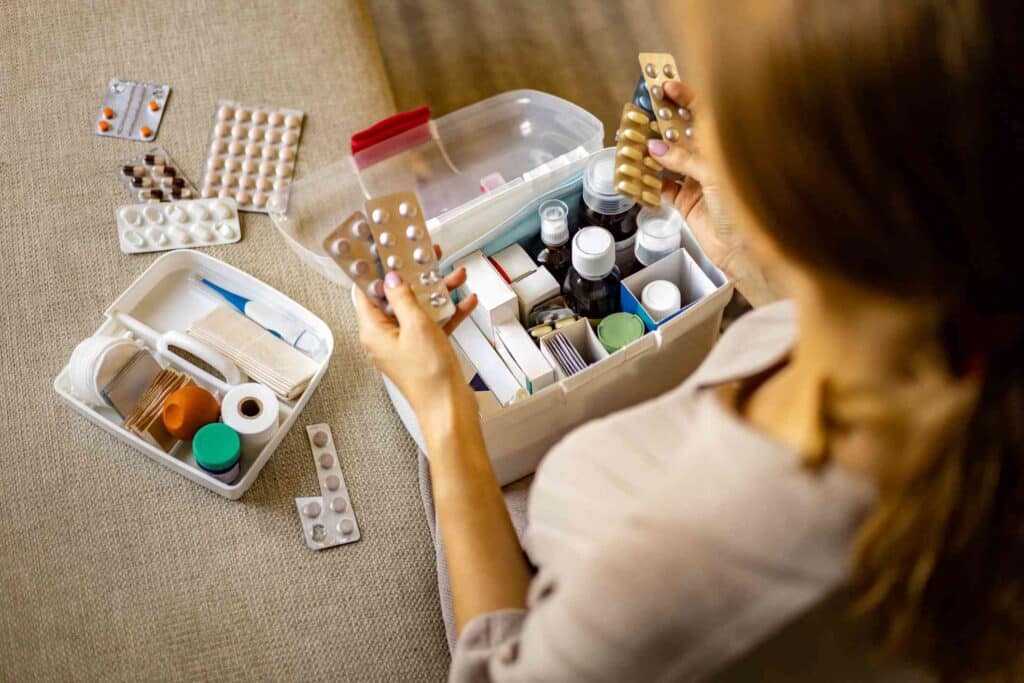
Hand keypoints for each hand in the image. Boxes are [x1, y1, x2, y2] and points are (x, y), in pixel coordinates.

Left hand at [352, 245, 477, 412]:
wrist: (450, 408)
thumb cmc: (428, 377)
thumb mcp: (415, 325)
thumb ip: (403, 298)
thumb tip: (391, 279)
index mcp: (373, 331)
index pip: (365, 292)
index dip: (374, 270)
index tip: (383, 251)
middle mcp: (386, 337)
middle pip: (395, 297)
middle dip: (414, 276)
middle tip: (424, 256)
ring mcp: (406, 344)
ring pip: (418, 309)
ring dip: (437, 292)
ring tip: (454, 275)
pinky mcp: (425, 351)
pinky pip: (434, 324)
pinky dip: (448, 312)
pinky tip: (465, 301)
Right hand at [647, 80, 742, 270]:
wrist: (747, 250)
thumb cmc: (746, 206)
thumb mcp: (716, 175)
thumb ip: (685, 159)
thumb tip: (656, 148)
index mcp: (725, 145)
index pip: (703, 113)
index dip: (684, 97)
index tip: (665, 87)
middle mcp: (710, 159)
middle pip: (681, 133)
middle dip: (661, 123)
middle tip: (640, 114)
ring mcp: (696, 179)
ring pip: (668, 159)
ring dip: (650, 152)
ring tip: (632, 141)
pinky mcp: (685, 201)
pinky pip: (661, 186)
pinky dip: (648, 180)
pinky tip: (636, 172)